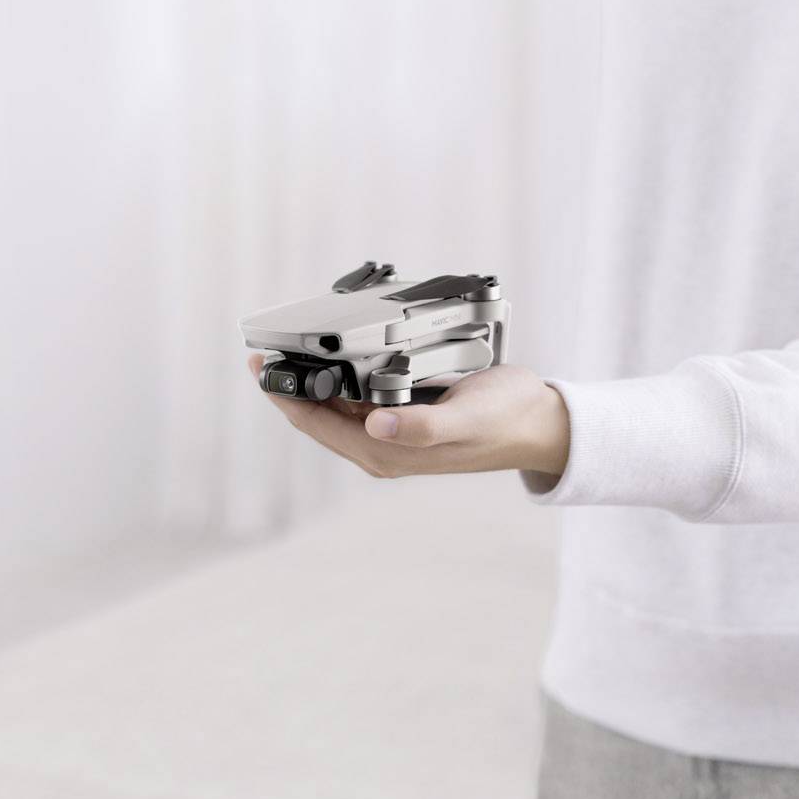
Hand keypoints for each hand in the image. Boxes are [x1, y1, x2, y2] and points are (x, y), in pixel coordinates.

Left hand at [248, 354, 569, 479]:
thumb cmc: (504, 420)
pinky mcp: (404, 417)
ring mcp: (392, 433)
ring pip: (336, 406)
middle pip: (318, 416)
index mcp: (386, 452)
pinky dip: (342, 375)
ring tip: (291, 346)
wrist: (538, 423)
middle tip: (265, 349)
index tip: (260, 365)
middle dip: (291, 384)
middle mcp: (382, 446)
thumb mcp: (464, 418)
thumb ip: (420, 426)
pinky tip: (338, 354)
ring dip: (314, 379)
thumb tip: (374, 425)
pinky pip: (359, 397)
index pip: (315, 424)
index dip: (284, 396)